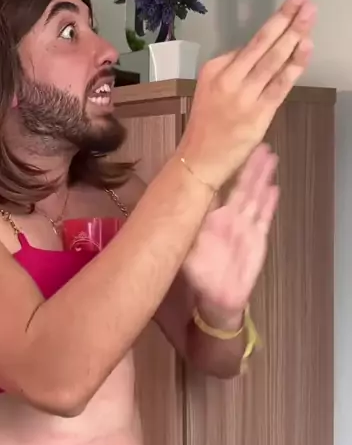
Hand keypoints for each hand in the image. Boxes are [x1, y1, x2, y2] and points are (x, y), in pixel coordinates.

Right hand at [178, 0, 314, 189]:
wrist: (199, 159)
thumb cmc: (207, 126)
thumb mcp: (211, 89)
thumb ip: (234, 71)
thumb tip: (261, 56)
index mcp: (214, 69)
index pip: (250, 45)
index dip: (275, 24)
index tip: (290, 7)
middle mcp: (228, 78)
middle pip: (262, 43)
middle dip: (286, 18)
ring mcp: (244, 96)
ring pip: (274, 60)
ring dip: (295, 35)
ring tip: (310, 15)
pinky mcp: (258, 114)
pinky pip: (281, 84)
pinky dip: (295, 65)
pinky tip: (306, 47)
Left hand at [183, 144, 277, 329]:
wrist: (216, 300)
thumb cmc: (199, 277)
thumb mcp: (184, 255)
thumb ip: (182, 236)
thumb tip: (169, 216)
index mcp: (210, 219)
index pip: (218, 188)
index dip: (224, 170)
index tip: (227, 149)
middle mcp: (228, 219)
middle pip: (242, 187)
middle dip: (250, 166)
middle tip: (258, 144)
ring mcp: (244, 228)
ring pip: (255, 198)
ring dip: (262, 178)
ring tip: (269, 157)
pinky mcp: (257, 241)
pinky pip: (264, 219)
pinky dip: (269, 204)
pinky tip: (274, 189)